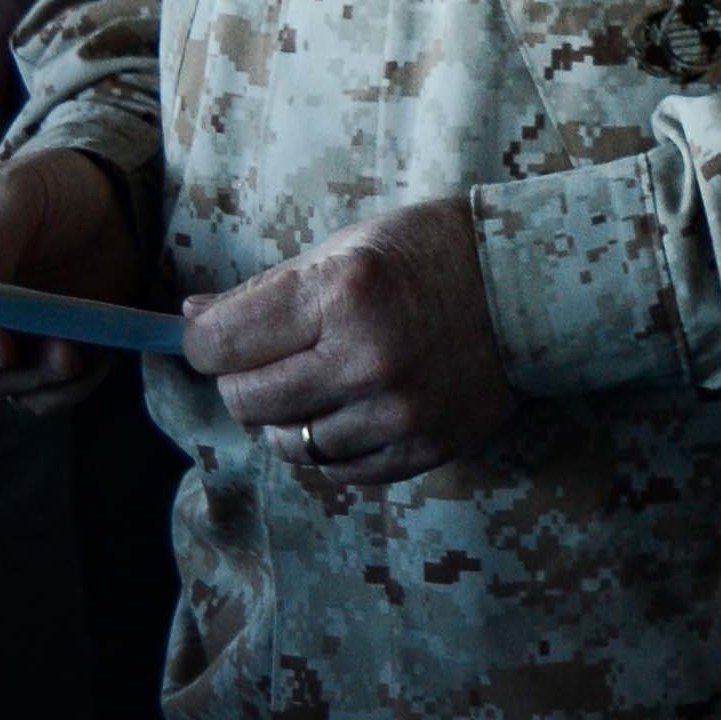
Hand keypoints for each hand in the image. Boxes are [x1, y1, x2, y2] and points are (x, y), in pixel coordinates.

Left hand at [186, 196, 516, 491]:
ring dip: (288, 417)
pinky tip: (352, 409)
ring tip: (319, 383)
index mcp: (341, 294)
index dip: (202, 339)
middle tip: (274, 356)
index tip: (213, 333)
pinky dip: (331, 445)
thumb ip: (265, 291)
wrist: (532, 285)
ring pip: (288, 444)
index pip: (217, 344)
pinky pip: (339, 471)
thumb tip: (188, 319)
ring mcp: (396, 411)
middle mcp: (366, 358)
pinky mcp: (422, 447)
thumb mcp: (346, 248)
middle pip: (244, 400)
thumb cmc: (431, 252)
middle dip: (244, 379)